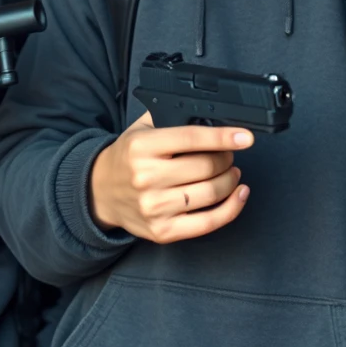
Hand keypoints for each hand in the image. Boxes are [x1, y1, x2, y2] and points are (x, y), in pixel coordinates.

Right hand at [90, 111, 252, 243]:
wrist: (99, 192)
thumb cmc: (126, 158)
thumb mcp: (139, 129)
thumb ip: (169, 118)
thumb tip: (210, 115)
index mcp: (141, 147)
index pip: (191, 138)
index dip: (224, 137)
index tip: (245, 137)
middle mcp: (146, 177)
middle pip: (206, 167)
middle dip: (227, 158)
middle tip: (229, 154)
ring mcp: (154, 207)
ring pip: (211, 193)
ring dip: (230, 181)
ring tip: (231, 172)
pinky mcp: (163, 231)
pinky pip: (208, 223)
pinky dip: (231, 209)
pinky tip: (238, 195)